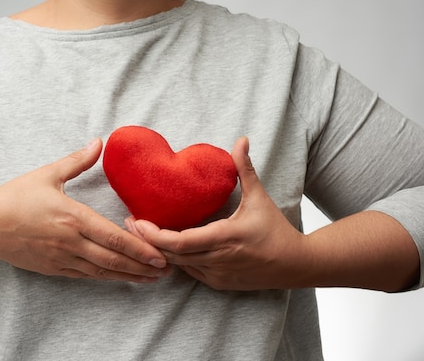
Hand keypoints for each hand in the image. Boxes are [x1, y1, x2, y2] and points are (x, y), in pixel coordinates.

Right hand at [0, 138, 170, 282]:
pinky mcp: (53, 269)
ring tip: (150, 279)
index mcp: (72, 217)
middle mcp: (70, 242)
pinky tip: (119, 278)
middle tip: (166, 270)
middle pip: (113, 259)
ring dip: (128, 276)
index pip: (113, 237)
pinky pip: (84, 276)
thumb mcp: (47, 174)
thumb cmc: (14, 198)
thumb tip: (99, 142)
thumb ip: (77, 161)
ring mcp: (61, 258)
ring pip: (101, 271)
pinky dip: (105, 278)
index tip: (160, 255)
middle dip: (142, 266)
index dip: (140, 248)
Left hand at [126, 137, 308, 290]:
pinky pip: (189, 272)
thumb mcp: (259, 198)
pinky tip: (162, 248)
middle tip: (129, 223)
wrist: (295, 265)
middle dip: (147, 241)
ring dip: (157, 252)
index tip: (137, 221)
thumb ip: (245, 169)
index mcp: (226, 238)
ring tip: (139, 233)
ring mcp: (217, 275)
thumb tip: (241, 140)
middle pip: (171, 256)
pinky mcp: (218, 283)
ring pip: (177, 267)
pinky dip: (174, 261)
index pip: (180, 243)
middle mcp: (218, 260)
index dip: (155, 235)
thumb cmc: (276, 230)